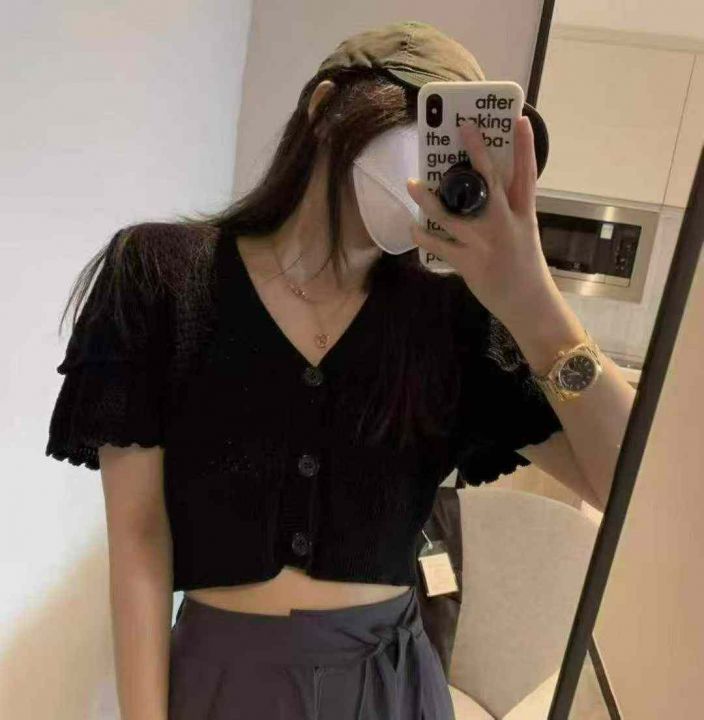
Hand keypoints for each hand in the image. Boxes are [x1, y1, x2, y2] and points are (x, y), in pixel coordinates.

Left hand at [406, 116, 555, 330]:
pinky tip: (413, 226)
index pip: (527, 175)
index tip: (519, 120)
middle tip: (464, 128)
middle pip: (490, 183)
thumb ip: (509, 212)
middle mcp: (506, 224)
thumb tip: (481, 191)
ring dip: (429, 198)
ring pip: (452, 214)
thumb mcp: (524, 233)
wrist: (528, 304)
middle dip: (477, 153)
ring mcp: (486, 243)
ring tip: (412, 184)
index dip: (525, 147)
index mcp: (524, 215)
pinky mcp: (470, 263)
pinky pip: (440, 245)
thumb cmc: (524, 267)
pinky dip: (423, 235)